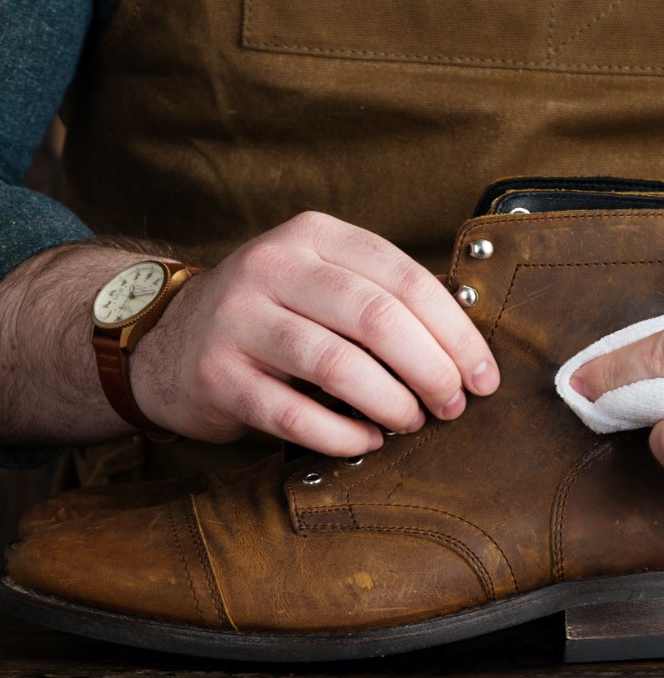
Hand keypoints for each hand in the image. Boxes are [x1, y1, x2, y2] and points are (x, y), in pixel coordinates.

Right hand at [131, 212, 499, 454]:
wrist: (167, 338)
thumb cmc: (271, 313)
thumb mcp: (320, 278)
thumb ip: (382, 296)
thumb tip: (466, 347)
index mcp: (313, 235)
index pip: (404, 278)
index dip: (455, 331)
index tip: (483, 374)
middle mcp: (273, 267)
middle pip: (378, 319)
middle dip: (432, 370)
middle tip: (453, 404)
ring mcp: (239, 319)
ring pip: (339, 365)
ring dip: (392, 404)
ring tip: (413, 422)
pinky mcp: (216, 375)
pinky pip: (294, 414)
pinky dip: (343, 436)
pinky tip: (367, 442)